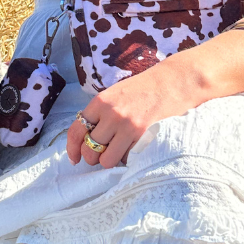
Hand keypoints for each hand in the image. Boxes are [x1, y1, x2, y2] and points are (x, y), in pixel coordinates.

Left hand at [66, 58, 198, 168]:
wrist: (171, 83)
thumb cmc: (142, 90)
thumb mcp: (114, 95)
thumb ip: (99, 114)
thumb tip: (85, 139)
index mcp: (100, 102)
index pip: (76, 130)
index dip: (72, 148)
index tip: (74, 158)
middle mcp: (111, 114)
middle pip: (90, 149)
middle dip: (92, 157)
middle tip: (100, 154)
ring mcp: (127, 126)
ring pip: (106, 160)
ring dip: (110, 160)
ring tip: (117, 152)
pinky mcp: (143, 136)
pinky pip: (126, 159)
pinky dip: (127, 158)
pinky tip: (132, 148)